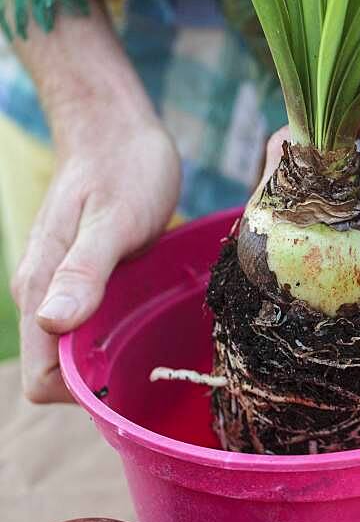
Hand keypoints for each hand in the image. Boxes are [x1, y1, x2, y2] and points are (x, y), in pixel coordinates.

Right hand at [12, 101, 179, 402]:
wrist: (116, 129)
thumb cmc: (121, 167)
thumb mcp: (113, 219)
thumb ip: (83, 271)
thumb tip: (54, 323)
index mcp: (41, 289)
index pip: (44, 379)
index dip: (84, 393)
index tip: (131, 378)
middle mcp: (44, 296)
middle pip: (61, 373)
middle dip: (103, 382)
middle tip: (155, 362)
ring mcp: (62, 287)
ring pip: (78, 351)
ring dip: (113, 358)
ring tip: (156, 342)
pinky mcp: (84, 278)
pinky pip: (94, 326)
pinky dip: (118, 333)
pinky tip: (149, 319)